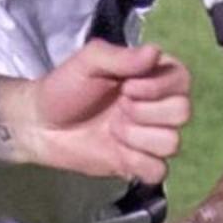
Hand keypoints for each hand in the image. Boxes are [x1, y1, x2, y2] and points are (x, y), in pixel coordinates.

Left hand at [9, 41, 190, 183]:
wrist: (40, 125)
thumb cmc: (64, 88)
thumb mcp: (89, 62)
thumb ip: (121, 56)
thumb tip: (155, 52)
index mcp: (152, 76)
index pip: (183, 79)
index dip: (158, 87)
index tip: (126, 87)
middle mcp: (157, 106)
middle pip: (182, 112)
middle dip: (145, 112)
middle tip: (117, 109)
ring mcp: (150, 137)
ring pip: (172, 142)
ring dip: (138, 137)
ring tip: (112, 130)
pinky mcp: (139, 164)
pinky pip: (159, 170)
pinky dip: (138, 162)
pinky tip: (117, 151)